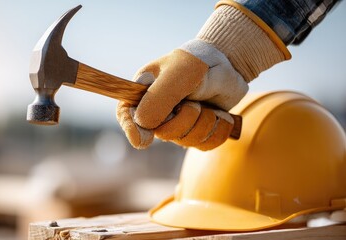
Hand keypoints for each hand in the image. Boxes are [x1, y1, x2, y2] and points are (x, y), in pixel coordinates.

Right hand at [117, 40, 247, 149]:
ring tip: (207, 104)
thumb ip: (159, 98)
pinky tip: (219, 115)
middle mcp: (158, 110)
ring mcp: (178, 122)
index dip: (130, 129)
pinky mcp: (197, 131)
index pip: (126, 113)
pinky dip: (217, 130)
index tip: (143, 141)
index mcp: (145, 92)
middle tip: (193, 101)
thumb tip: (143, 125)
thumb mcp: (179, 74)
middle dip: (185, 120)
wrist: (229, 65)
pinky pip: (205, 145)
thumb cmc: (199, 63)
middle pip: (162, 133)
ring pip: (186, 141)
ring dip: (204, 122)